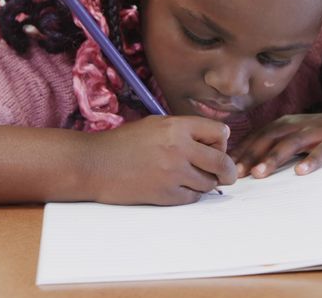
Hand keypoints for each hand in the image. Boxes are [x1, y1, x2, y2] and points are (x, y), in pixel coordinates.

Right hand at [84, 116, 236, 205]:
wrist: (93, 165)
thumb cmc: (122, 143)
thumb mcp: (155, 124)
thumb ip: (184, 130)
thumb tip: (215, 140)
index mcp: (176, 127)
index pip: (220, 133)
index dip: (222, 142)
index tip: (216, 148)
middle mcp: (178, 149)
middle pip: (222, 162)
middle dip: (228, 170)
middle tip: (226, 174)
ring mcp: (172, 174)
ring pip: (209, 183)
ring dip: (207, 182)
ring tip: (192, 177)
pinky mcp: (165, 195)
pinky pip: (193, 197)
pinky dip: (191, 194)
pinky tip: (178, 187)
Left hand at [229, 112, 321, 178]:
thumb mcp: (295, 134)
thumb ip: (274, 144)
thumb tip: (246, 162)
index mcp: (285, 124)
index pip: (258, 135)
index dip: (241, 149)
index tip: (224, 165)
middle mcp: (297, 125)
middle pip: (269, 138)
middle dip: (251, 155)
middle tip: (236, 173)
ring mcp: (316, 133)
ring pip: (291, 144)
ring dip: (274, 158)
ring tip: (260, 173)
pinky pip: (321, 152)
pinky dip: (311, 161)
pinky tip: (301, 172)